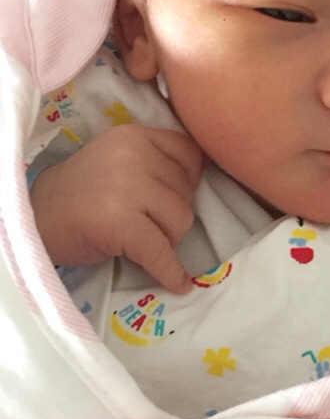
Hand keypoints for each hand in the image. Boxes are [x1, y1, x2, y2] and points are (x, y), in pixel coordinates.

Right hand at [30, 124, 203, 293]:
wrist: (35, 218)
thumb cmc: (81, 192)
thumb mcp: (118, 158)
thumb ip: (155, 160)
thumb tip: (206, 177)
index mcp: (136, 135)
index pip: (189, 153)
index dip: (187, 179)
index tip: (171, 196)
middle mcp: (135, 155)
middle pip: (187, 191)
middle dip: (171, 213)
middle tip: (141, 220)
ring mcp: (128, 188)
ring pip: (181, 221)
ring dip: (166, 238)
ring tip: (136, 238)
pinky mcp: (121, 224)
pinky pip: (161, 252)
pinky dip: (170, 271)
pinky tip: (177, 283)